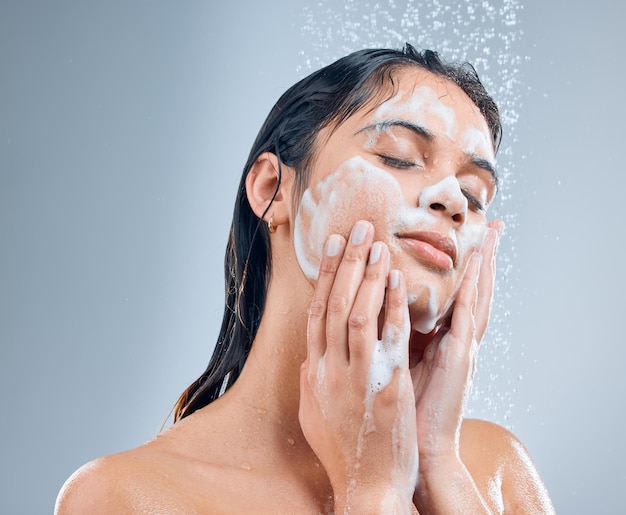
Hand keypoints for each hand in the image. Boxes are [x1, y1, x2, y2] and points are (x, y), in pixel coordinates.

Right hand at [299, 220, 417, 514]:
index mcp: (313, 374)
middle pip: (335, 305)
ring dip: (368, 276)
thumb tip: (310, 354)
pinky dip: (392, 305)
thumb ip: (310, 380)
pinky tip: (398, 281)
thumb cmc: (343, 451)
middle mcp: (331, 370)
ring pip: (358, 314)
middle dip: (346, 263)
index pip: (316, 314)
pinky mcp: (388, 386)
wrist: (367, 486)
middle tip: (357, 228)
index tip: (331, 246)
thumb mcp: (314, 414)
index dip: (324, 277)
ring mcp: (358, 377)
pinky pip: (389, 338)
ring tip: (378, 244)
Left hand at [409, 220, 502, 509]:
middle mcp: (453, 340)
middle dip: (479, 257)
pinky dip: (471, 290)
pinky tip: (477, 266)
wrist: (416, 451)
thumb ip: (387, 340)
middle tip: (491, 224)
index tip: (458, 239)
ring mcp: (460, 348)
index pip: (447, 295)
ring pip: (474, 296)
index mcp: (437, 340)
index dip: (455, 267)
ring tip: (491, 233)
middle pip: (469, 290)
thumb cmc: (400, 410)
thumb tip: (364, 317)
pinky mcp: (460, 358)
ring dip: (483, 264)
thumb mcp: (392, 366)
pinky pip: (467, 316)